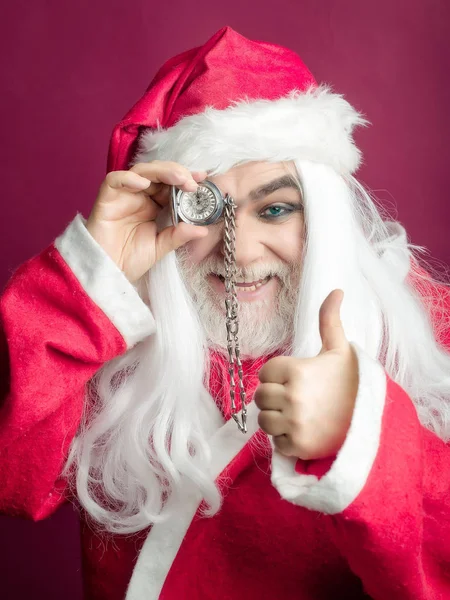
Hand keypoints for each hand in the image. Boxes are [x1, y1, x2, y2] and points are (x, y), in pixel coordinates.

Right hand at [86, 160, 208, 282]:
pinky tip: (143, 184)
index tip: (203, 178)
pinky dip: (128, 178)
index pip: (171, 184)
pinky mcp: (106, 198)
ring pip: (141, 171)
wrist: (108, 273)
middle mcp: (140, 196)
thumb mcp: (161, 247)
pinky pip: (114, 180)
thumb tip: (204, 230)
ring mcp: (123, 195)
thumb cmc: (131, 260)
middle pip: (158, 173)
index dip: (186, 178)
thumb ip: (179, 236)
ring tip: (177, 178)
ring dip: (160, 171)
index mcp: (155, 205)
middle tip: (192, 181)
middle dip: (177, 172)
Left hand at [254, 290, 358, 459]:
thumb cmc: (351, 383)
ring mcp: (295, 423)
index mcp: (297, 370)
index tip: (295, 380)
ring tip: (297, 415)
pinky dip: (285, 440)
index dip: (277, 377)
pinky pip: (275, 442)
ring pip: (263, 420)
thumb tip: (336, 290)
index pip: (265, 373)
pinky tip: (304, 431)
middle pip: (260, 397)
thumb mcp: (339, 350)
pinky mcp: (298, 446)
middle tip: (296, 399)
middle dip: (274, 398)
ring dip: (276, 419)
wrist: (371, 420)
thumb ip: (329, 320)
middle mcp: (293, 397)